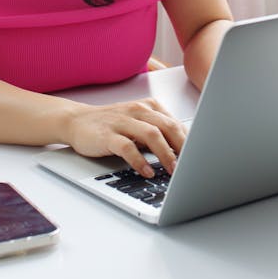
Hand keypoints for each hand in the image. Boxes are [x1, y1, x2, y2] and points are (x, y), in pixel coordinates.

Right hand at [64, 97, 185, 177]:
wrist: (76, 121)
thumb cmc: (111, 125)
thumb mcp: (137, 124)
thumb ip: (158, 133)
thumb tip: (184, 152)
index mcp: (149, 107)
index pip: (176, 123)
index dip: (190, 141)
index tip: (200, 157)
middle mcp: (138, 111)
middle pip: (168, 127)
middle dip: (183, 148)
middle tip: (192, 166)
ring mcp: (122, 122)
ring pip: (152, 134)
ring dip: (166, 154)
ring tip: (174, 171)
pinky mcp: (107, 135)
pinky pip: (127, 148)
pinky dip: (140, 161)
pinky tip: (147, 171)